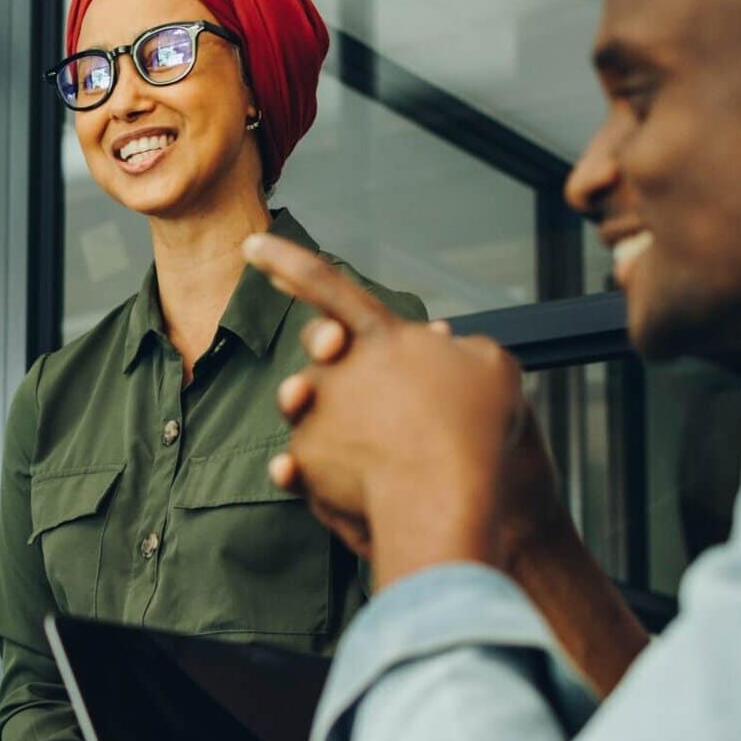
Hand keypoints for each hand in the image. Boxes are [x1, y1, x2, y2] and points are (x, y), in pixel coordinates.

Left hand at [246, 233, 526, 589]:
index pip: (325, 284)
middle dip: (329, 348)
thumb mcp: (490, 368)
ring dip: (335, 412)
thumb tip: (444, 348)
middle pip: (319, 346)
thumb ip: (462, 350)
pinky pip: (304, 456)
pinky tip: (350, 478)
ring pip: (311, 403)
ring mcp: (315, 416)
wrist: (445, 495)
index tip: (251, 244)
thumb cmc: (475, 426)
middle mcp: (335, 370)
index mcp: (378, 335)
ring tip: (376, 435)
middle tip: (345, 356)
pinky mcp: (306, 462)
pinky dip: (325, 467)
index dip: (286, 260)